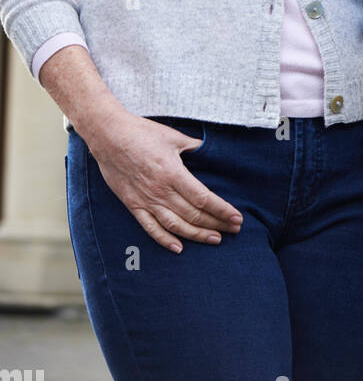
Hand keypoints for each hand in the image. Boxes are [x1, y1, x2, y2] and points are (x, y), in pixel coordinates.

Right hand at [81, 107, 243, 253]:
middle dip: (216, 224)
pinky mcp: (133, 205)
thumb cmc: (141, 132)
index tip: (236, 217)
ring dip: (197, 235)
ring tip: (215, 239)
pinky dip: (164, 240)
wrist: (108, 136)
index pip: (203, 198)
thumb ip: (193, 147)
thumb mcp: (173, 137)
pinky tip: (178, 248)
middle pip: (193, 215)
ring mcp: (145, 200)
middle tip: (233, 230)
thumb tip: (209, 151)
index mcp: (173, 173)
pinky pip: (150, 228)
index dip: (222, 210)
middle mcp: (160, 191)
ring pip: (175, 225)